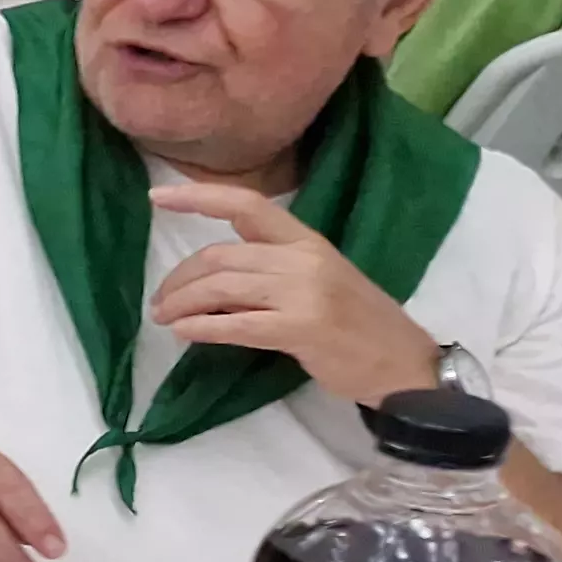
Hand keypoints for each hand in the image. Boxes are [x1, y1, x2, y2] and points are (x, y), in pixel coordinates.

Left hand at [149, 184, 441, 405]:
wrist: (405, 365)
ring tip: (165, 318)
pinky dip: (203, 327)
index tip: (156, 197)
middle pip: (220, 256)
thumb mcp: (318, 282)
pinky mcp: (303, 328)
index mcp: (307, 241)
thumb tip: (210, 279)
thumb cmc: (358, 324)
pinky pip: (238, 325)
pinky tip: (185, 332)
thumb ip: (270, 271)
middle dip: (180, 279)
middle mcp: (305, 259)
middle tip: (160, 302)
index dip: (199, 197)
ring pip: (222, 288)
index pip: (246, 204)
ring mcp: (306, 293)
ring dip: (182, 303)